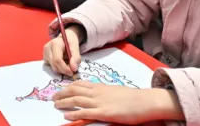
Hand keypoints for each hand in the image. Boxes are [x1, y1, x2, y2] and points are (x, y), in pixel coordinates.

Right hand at [43, 24, 83, 76]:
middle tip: (72, 71)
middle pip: (54, 65)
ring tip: (68, 64)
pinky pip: (51, 67)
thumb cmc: (70, 41)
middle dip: (64, 70)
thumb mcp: (75, 47)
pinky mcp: (45, 58)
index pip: (57, 59)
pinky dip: (58, 68)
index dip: (64, 68)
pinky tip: (62, 62)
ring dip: (61, 69)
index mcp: (55, 44)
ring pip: (53, 67)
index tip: (72, 72)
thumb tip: (74, 69)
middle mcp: (47, 49)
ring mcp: (44, 53)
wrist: (64, 37)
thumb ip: (76, 58)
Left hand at [53, 82, 184, 123]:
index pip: (80, 83)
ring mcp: (100, 102)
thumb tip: (98, 95)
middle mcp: (97, 92)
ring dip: (63, 102)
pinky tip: (66, 115)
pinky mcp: (103, 113)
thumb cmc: (133, 98)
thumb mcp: (116, 91)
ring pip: (76, 100)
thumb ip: (105, 93)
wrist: (145, 101)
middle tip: (53, 97)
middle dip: (62, 93)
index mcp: (101, 86)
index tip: (61, 89)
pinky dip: (74, 113)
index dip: (68, 86)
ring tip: (55, 105)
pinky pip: (84, 112)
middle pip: (74, 90)